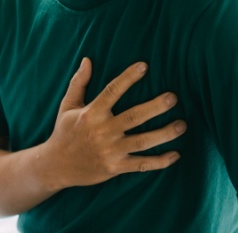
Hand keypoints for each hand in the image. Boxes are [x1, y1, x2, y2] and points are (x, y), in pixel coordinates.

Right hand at [39, 58, 186, 189]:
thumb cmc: (63, 133)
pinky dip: (160, 161)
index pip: (113, 91)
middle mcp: (103, 131)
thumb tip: (88, 60)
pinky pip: (141, 164)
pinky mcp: (115, 167)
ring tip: (182, 125)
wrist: (55, 167)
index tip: (144, 66)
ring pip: (143, 141)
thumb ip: (79, 83)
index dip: (128, 78)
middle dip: (156, 107)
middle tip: (173, 98)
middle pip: (135, 117)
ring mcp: (110, 151)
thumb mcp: (67, 107)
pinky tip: (175, 154)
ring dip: (165, 133)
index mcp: (91, 114)